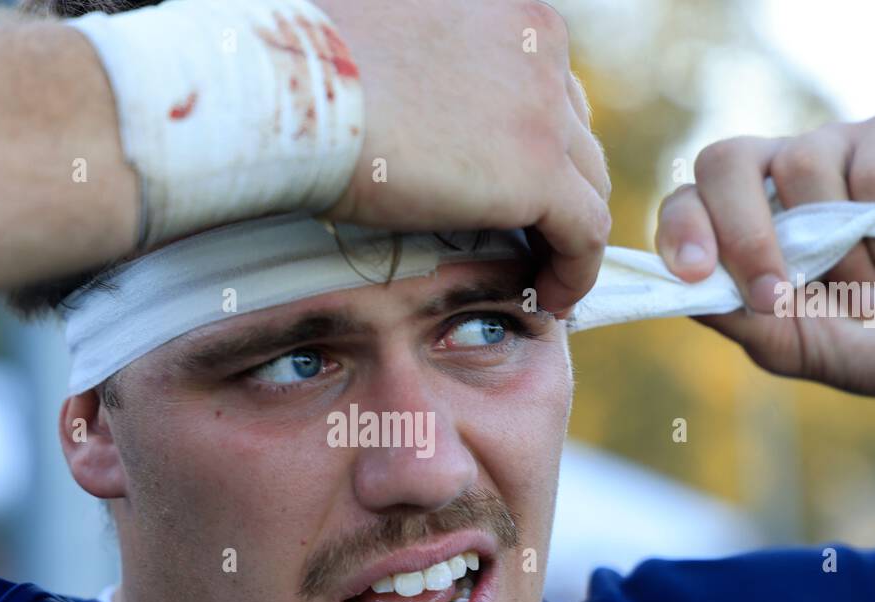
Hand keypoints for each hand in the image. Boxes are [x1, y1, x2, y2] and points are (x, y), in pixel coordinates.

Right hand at [315, 0, 610, 314]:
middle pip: (572, 130)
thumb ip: (421, 62)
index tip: (507, 178)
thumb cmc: (304, 62)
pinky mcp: (538, 172)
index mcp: (508, 14)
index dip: (530, 138)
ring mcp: (543, 110)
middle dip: (554, 182)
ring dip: (566, 229)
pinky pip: (585, 233)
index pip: (544, 82)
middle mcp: (539, 48)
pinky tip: (554, 300)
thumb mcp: (385, 37)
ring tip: (541, 270)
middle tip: (527, 229)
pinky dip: (576, 271)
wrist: (288, 87)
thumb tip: (395, 90)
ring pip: (587, 182)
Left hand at [655, 114, 874, 428]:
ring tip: (869, 290)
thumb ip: (733, 314)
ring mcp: (836, 152)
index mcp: (739, 224)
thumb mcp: (789, 343)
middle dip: (742, 232)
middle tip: (775, 292)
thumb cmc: (868, 340)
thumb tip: (680, 287)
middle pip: (724, 161)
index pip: (686, 202)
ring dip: (836, 248)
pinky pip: (872, 164)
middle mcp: (779, 180)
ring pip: (801, 162)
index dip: (681, 229)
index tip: (697, 272)